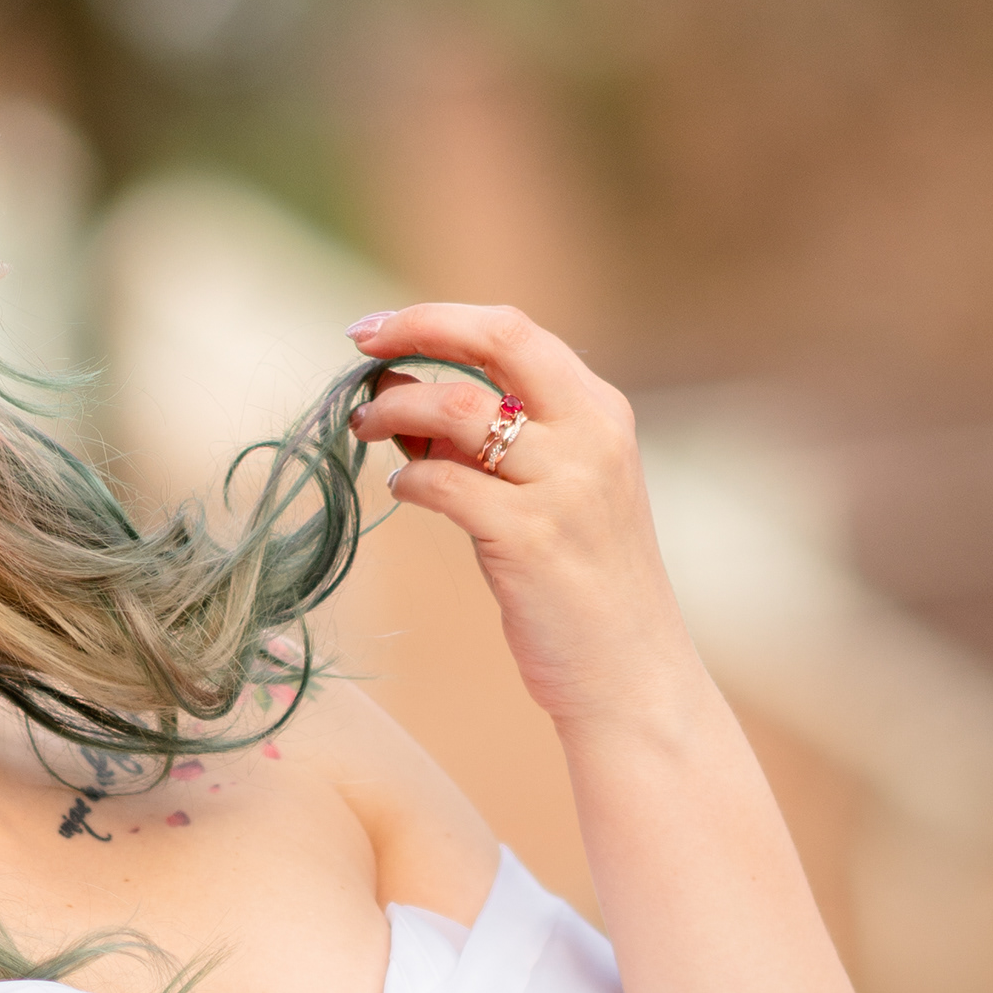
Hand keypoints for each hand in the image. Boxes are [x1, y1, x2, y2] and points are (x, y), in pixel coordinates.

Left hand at [345, 300, 693, 732]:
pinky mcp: (532, 538)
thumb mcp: (554, 494)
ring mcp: (566, 486)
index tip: (378, 330)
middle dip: (417, 329)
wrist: (632, 675)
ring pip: (457, 410)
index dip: (437, 318)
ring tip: (363, 429)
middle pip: (498, 341)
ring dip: (393, 411)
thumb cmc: (581, 586)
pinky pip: (444, 483)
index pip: (514, 332)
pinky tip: (401, 490)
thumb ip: (492, 444)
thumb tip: (402, 396)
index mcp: (602, 412)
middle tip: (360, 346)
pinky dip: (409, 479)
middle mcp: (592, 436)